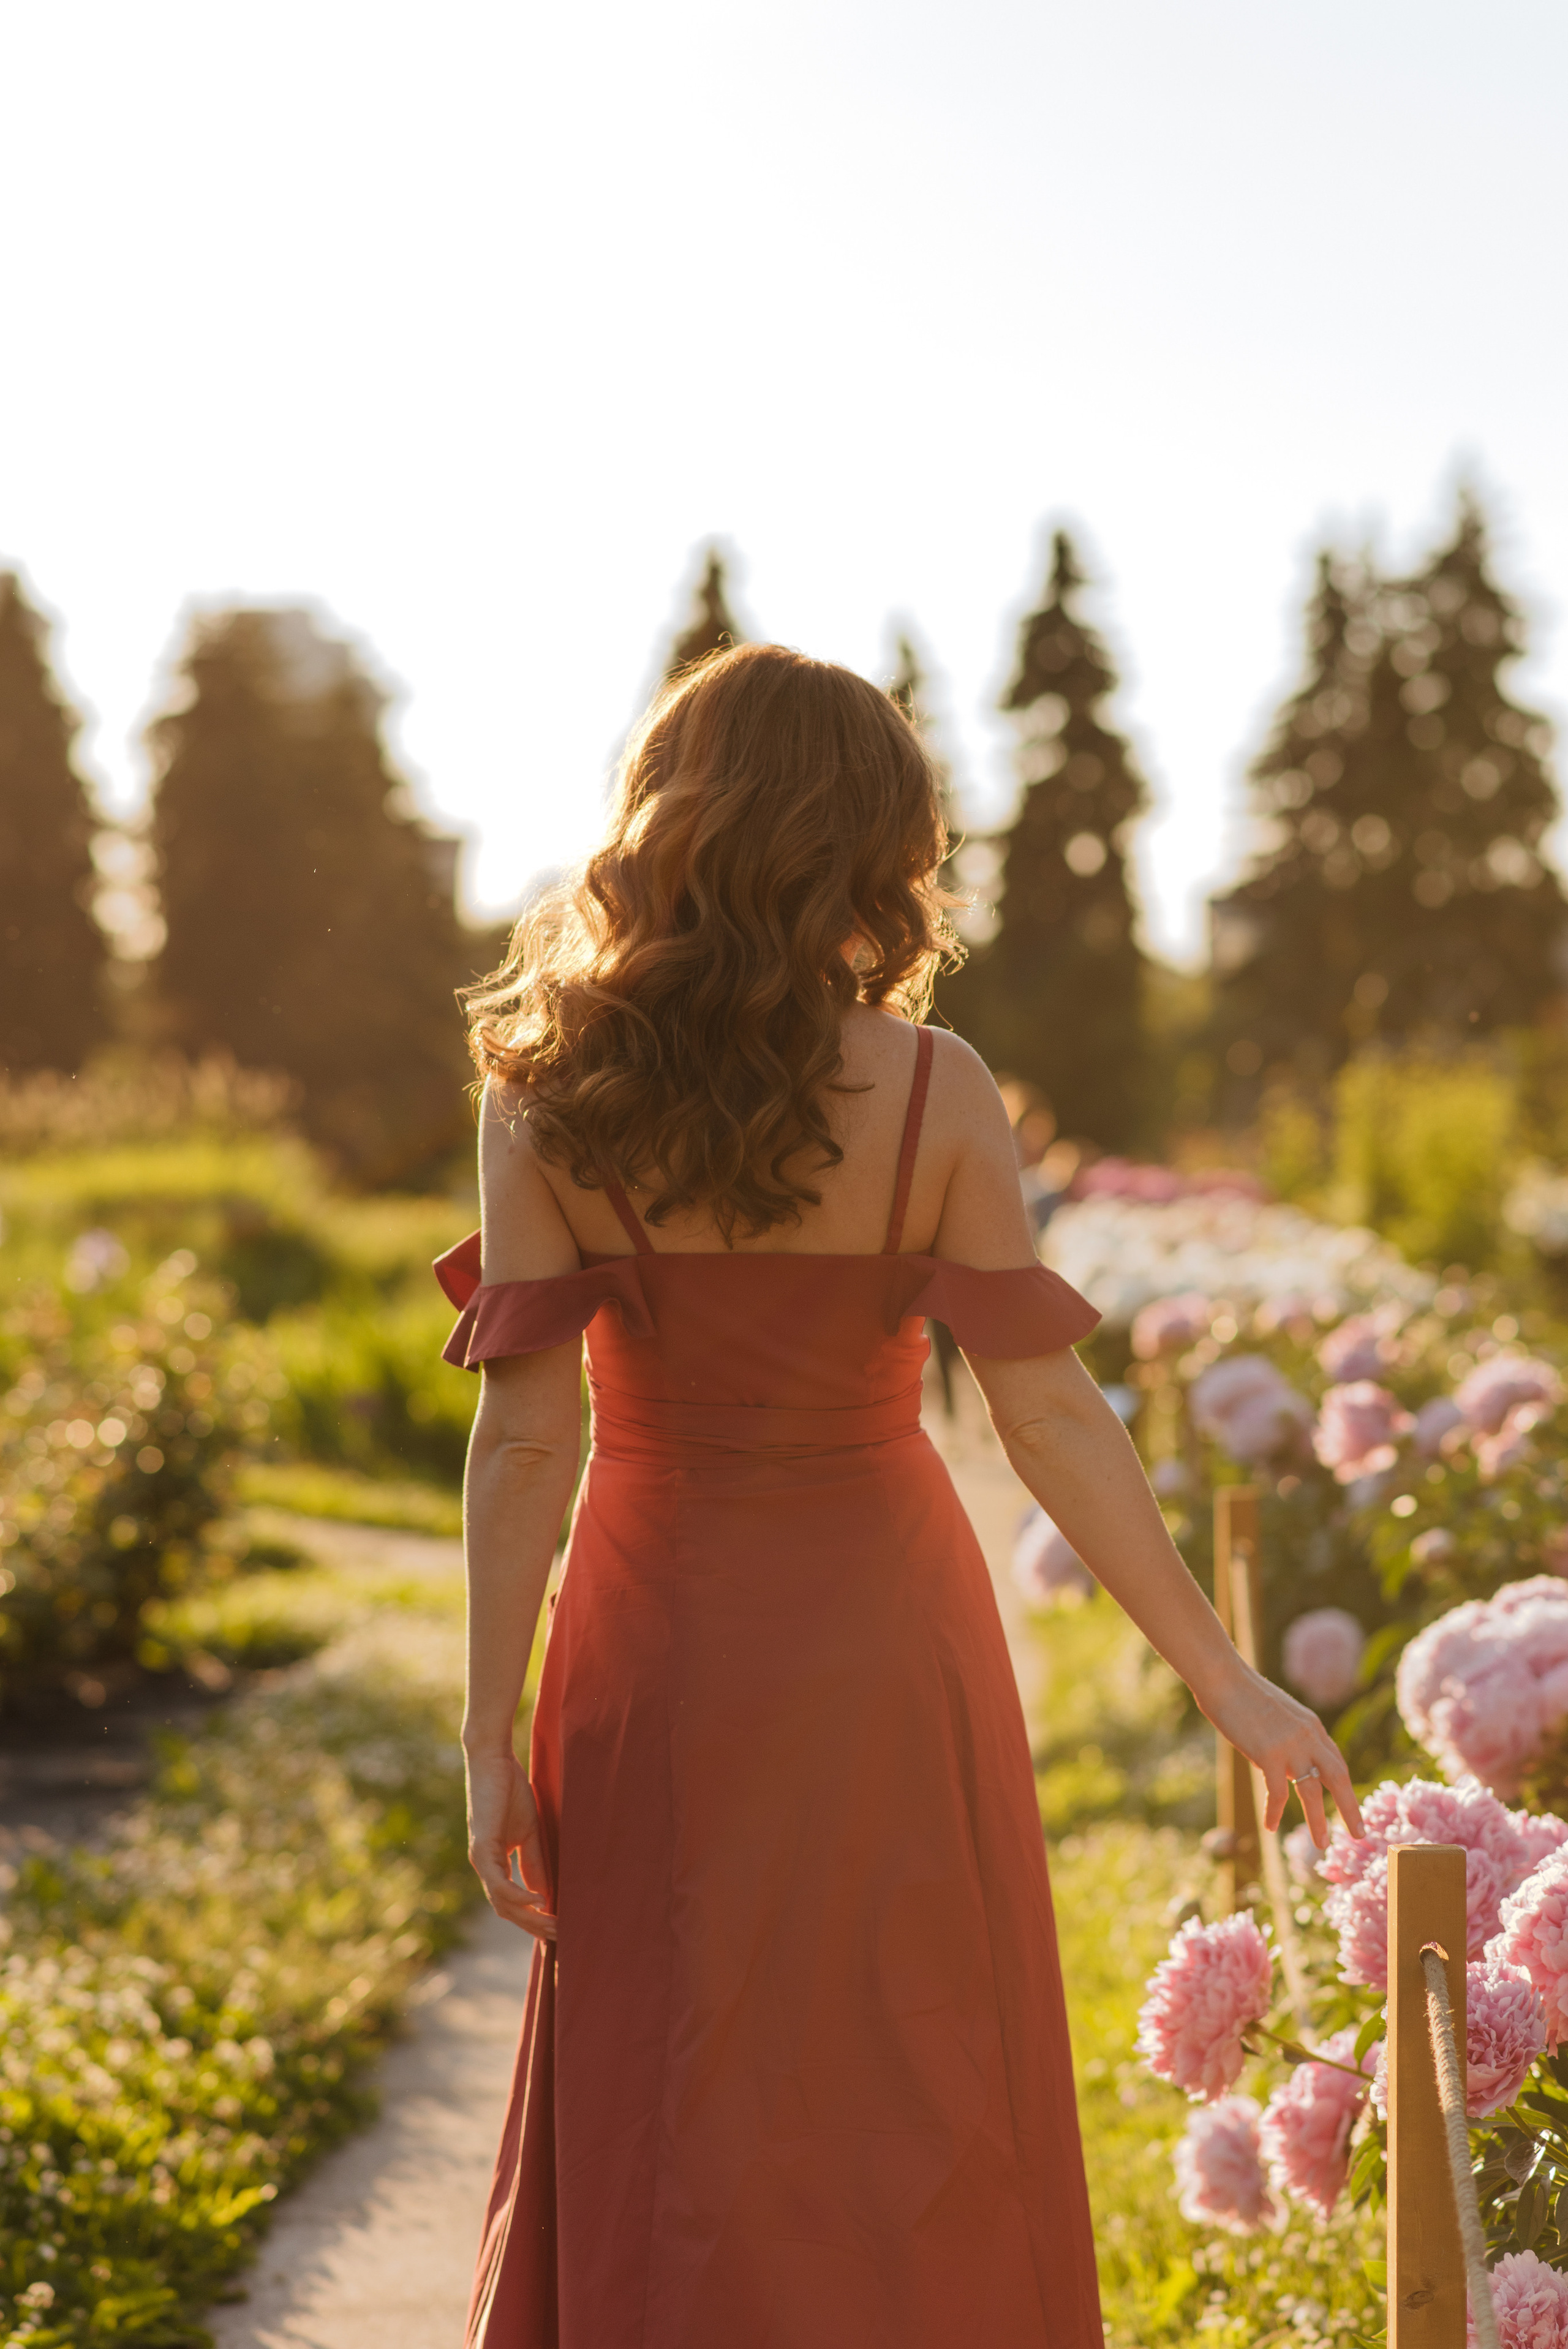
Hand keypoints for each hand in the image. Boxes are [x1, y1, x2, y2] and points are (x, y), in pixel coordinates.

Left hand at [465, 1751, 556, 1940]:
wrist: (493, 1761)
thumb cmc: (510, 1791)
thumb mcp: (528, 1833)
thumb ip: (534, 1862)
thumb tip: (546, 1894)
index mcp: (494, 1863)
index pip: (511, 1902)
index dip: (531, 1920)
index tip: (554, 1932)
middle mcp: (484, 1866)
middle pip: (507, 1910)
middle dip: (534, 1926)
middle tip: (560, 1937)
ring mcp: (481, 1859)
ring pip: (502, 1903)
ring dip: (529, 1917)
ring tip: (554, 1924)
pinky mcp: (482, 1848)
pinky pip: (499, 1883)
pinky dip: (519, 1896)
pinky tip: (539, 1900)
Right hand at [1200, 1665, 1364, 1851]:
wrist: (1223, 1677)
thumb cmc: (1240, 1691)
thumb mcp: (1276, 1713)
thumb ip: (1286, 1737)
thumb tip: (1280, 1763)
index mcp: (1312, 1725)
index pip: (1335, 1761)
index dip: (1343, 1787)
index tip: (1349, 1805)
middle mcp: (1308, 1736)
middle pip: (1338, 1778)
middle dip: (1350, 1807)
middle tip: (1359, 1833)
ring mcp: (1290, 1746)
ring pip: (1312, 1792)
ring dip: (1318, 1821)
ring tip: (1321, 1845)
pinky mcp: (1269, 1755)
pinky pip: (1278, 1793)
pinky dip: (1275, 1812)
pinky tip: (1271, 1827)